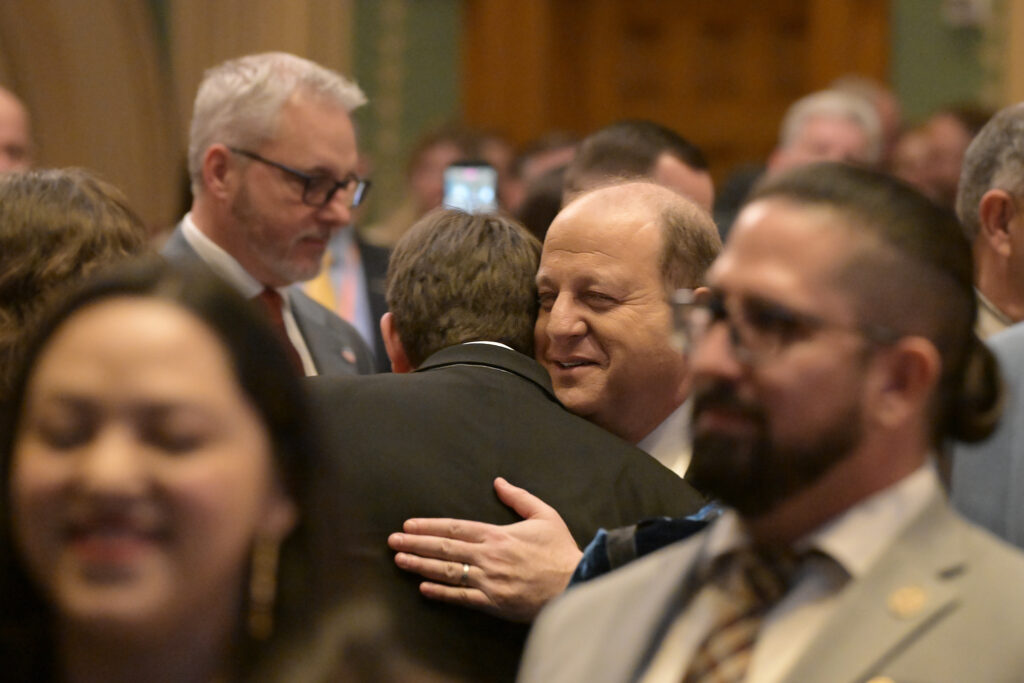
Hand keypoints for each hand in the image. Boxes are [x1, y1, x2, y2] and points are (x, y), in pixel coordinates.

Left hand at [387, 477, 583, 622]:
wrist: (575, 583)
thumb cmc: (560, 550)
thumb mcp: (545, 515)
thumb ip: (519, 498)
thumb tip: (498, 482)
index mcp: (497, 534)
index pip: (454, 528)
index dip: (429, 526)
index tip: (408, 525)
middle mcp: (487, 556)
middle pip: (443, 549)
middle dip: (415, 544)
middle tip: (392, 542)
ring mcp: (488, 581)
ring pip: (446, 572)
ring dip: (420, 566)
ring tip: (399, 561)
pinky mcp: (493, 602)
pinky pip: (460, 598)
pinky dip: (440, 593)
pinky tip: (423, 588)